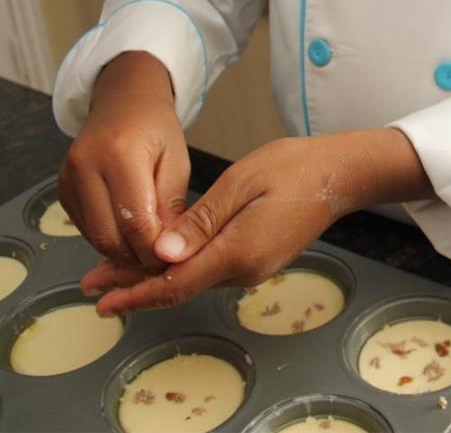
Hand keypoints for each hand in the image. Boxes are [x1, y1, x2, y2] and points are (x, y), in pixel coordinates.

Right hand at [59, 51, 187, 269]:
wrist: (124, 104)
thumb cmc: (155, 129)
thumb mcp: (177, 160)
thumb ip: (172, 204)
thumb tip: (169, 247)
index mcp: (119, 154)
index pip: (135, 221)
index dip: (154, 248)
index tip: (173, 259)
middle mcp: (85, 166)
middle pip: (109, 235)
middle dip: (137, 257)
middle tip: (162, 263)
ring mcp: (68, 179)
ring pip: (95, 237)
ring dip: (123, 252)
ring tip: (149, 251)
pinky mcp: (63, 191)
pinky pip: (85, 228)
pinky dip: (109, 239)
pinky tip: (130, 237)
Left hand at [81, 128, 430, 314]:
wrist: (340, 174)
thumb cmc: (295, 167)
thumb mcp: (240, 183)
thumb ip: (200, 222)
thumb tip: (162, 254)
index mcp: (239, 252)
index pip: (175, 283)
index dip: (134, 292)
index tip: (102, 299)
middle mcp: (246, 270)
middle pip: (180, 285)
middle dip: (135, 283)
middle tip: (93, 283)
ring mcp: (256, 267)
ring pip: (195, 278)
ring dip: (156, 274)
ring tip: (117, 269)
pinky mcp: (260, 259)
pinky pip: (212, 269)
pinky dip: (182, 267)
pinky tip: (165, 257)